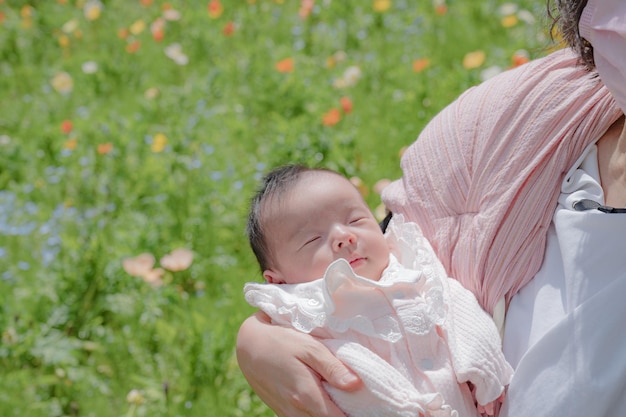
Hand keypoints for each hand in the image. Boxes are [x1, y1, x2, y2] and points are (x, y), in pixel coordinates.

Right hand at [236, 311, 361, 416]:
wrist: (248, 345)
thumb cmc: (281, 341)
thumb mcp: (309, 347)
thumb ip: (332, 367)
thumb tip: (356, 385)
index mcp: (307, 397)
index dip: (355, 415)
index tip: (369, 407)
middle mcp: (296, 412)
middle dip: (344, 415)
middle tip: (359, 403)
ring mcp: (287, 414)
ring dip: (329, 415)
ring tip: (343, 402)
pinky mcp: (281, 412)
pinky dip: (315, 415)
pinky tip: (325, 401)